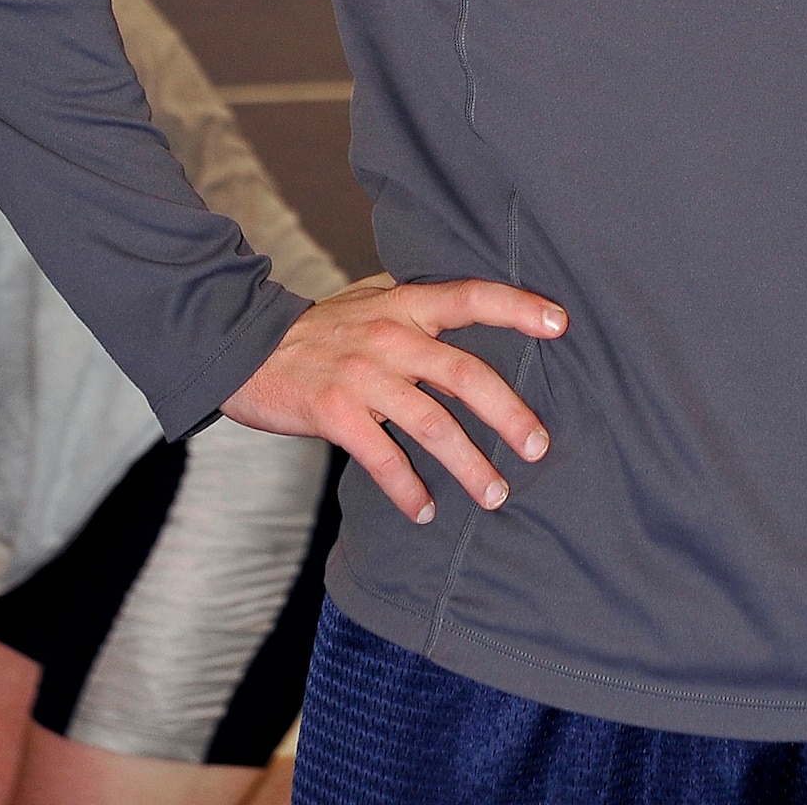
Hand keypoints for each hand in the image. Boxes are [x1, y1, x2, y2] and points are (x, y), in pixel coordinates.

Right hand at [222, 272, 566, 524]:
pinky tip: (423, 509)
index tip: (561, 323)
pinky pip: (382, 458)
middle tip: (538, 447)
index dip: (518, 306)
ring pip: (431, 424)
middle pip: (464, 374)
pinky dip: (407, 489)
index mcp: (405, 304)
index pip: (471, 296)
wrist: (245, 347)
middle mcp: (390, 336)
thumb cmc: (322, 327)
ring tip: (494, 495)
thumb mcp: (371, 298)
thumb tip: (474, 303)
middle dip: (508, 414)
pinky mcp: (334, 412)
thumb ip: (418, 302)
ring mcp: (361, 375)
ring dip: (468, 465)